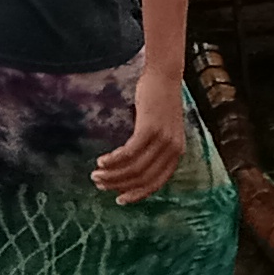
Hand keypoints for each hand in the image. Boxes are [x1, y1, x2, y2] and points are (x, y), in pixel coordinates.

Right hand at [92, 63, 194, 201]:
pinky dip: (113, 160)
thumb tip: (133, 166)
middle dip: (119, 185)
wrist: (164, 75)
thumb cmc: (159, 100)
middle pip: (143, 178)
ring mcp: (163, 139)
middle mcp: (173, 149)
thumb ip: (154, 147)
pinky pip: (129, 153)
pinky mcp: (150, 129)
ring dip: (112, 174)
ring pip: (134, 168)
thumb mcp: (162, 128)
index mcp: (177, 152)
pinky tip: (102, 161)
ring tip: (96, 174)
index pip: (157, 183)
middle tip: (100, 185)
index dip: (137, 194)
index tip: (120, 199)